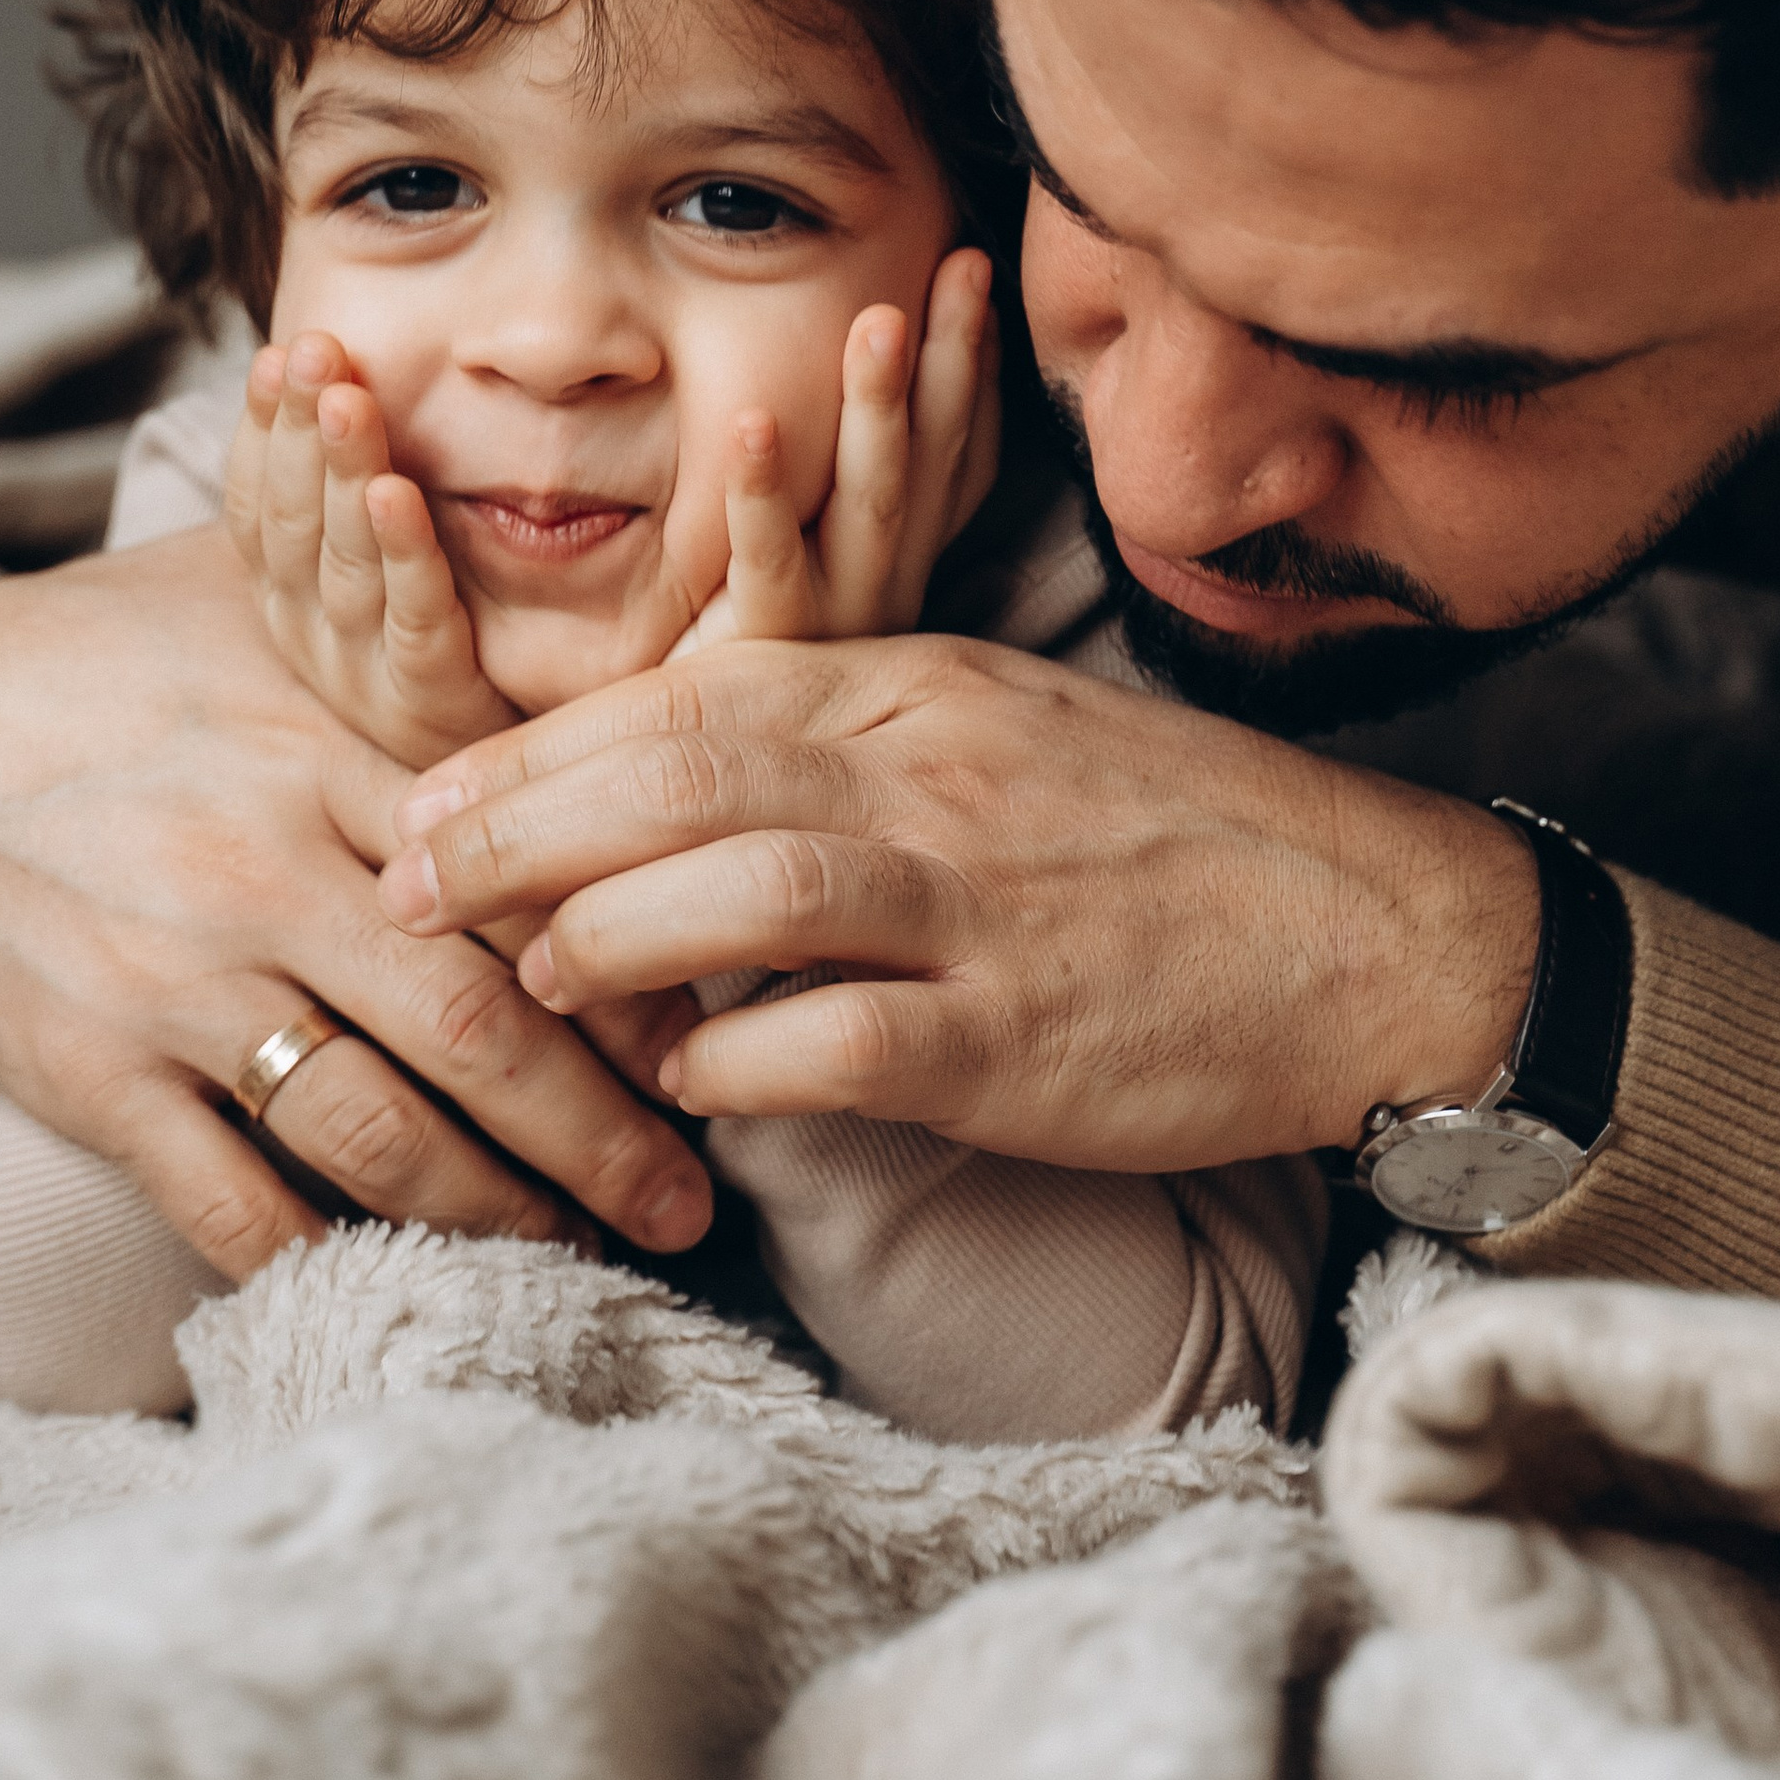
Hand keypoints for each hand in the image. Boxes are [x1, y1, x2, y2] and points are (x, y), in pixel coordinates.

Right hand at [0, 522, 713, 1280]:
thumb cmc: (108, 665)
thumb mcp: (263, 615)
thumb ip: (413, 647)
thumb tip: (587, 675)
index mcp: (325, 753)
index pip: (520, 883)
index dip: (629, 978)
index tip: (706, 1047)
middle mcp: (264, 871)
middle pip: (479, 1030)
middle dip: (604, 1135)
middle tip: (690, 1204)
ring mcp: (175, 984)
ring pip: (377, 1134)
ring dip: (498, 1214)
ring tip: (582, 1255)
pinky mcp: (91, 1074)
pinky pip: (231, 1204)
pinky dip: (325, 1261)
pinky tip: (406, 1285)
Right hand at [228, 332, 517, 768]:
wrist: (494, 771)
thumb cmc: (436, 640)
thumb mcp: (370, 560)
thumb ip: (342, 485)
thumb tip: (327, 377)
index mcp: (284, 590)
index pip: (256, 500)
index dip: (263, 428)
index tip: (278, 359)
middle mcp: (307, 630)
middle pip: (293, 519)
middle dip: (302, 428)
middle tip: (315, 351)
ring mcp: (362, 670)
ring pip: (343, 561)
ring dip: (344, 472)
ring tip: (349, 400)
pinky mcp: (429, 698)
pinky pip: (413, 618)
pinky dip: (403, 552)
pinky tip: (398, 494)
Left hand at [372, 635, 1543, 1174]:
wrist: (1373, 930)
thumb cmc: (1168, 836)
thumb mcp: (997, 731)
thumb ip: (841, 738)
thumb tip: (671, 791)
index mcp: (919, 688)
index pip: (682, 690)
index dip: (537, 750)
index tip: (431, 798)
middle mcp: (931, 776)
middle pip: (673, 770)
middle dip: (513, 831)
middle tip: (405, 886)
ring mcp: (975, 906)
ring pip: (735, 891)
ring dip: (606, 942)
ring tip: (536, 982)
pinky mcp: (1013, 1041)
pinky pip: (830, 1047)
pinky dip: (733, 1070)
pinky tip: (687, 1092)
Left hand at [678, 252, 998, 648]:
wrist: (659, 804)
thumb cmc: (715, 678)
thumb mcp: (778, 573)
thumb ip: (811, 494)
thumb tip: (829, 374)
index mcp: (895, 573)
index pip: (955, 457)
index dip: (969, 366)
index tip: (971, 268)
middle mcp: (878, 602)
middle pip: (928, 467)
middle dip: (946, 363)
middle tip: (960, 263)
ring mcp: (825, 638)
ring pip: (868, 511)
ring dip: (875, 414)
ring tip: (877, 322)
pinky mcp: (753, 669)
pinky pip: (765, 576)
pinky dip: (759, 500)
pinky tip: (751, 426)